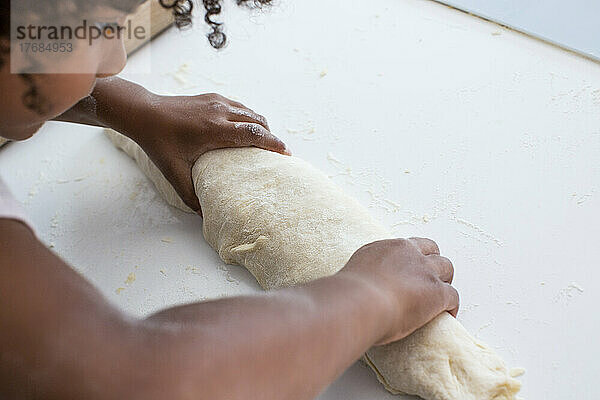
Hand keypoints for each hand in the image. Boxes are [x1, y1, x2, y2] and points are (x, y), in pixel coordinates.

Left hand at [130, 92, 289, 212]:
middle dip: (272, 136)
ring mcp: (216, 102)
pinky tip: (245, 128)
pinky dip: (248, 117)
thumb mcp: (175, 172)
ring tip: (265, 141)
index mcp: (215, 130)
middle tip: (279, 151)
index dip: (273, 143)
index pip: (254, 133)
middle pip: (258, 121)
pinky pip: (239, 106)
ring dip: (261, 126)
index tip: (286, 153)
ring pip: (250, 111)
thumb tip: (204, 215)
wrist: (143, 113)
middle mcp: (220, 113)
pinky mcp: (211, 97)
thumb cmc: (158, 143)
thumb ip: (191, 195)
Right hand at [340, 238, 458, 344]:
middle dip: (433, 265)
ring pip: (447, 268)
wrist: (359, 302)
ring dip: (444, 281)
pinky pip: (453, 296)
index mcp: (387, 248)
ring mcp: (425, 271)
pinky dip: (451, 306)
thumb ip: (364, 276)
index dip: (414, 257)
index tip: (411, 268)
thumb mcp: (355, 274)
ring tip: (441, 297)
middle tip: (429, 281)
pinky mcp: (437, 292)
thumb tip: (358, 289)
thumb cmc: (349, 294)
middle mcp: (409, 254)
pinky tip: (447, 315)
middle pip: (432, 252)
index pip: (408, 245)